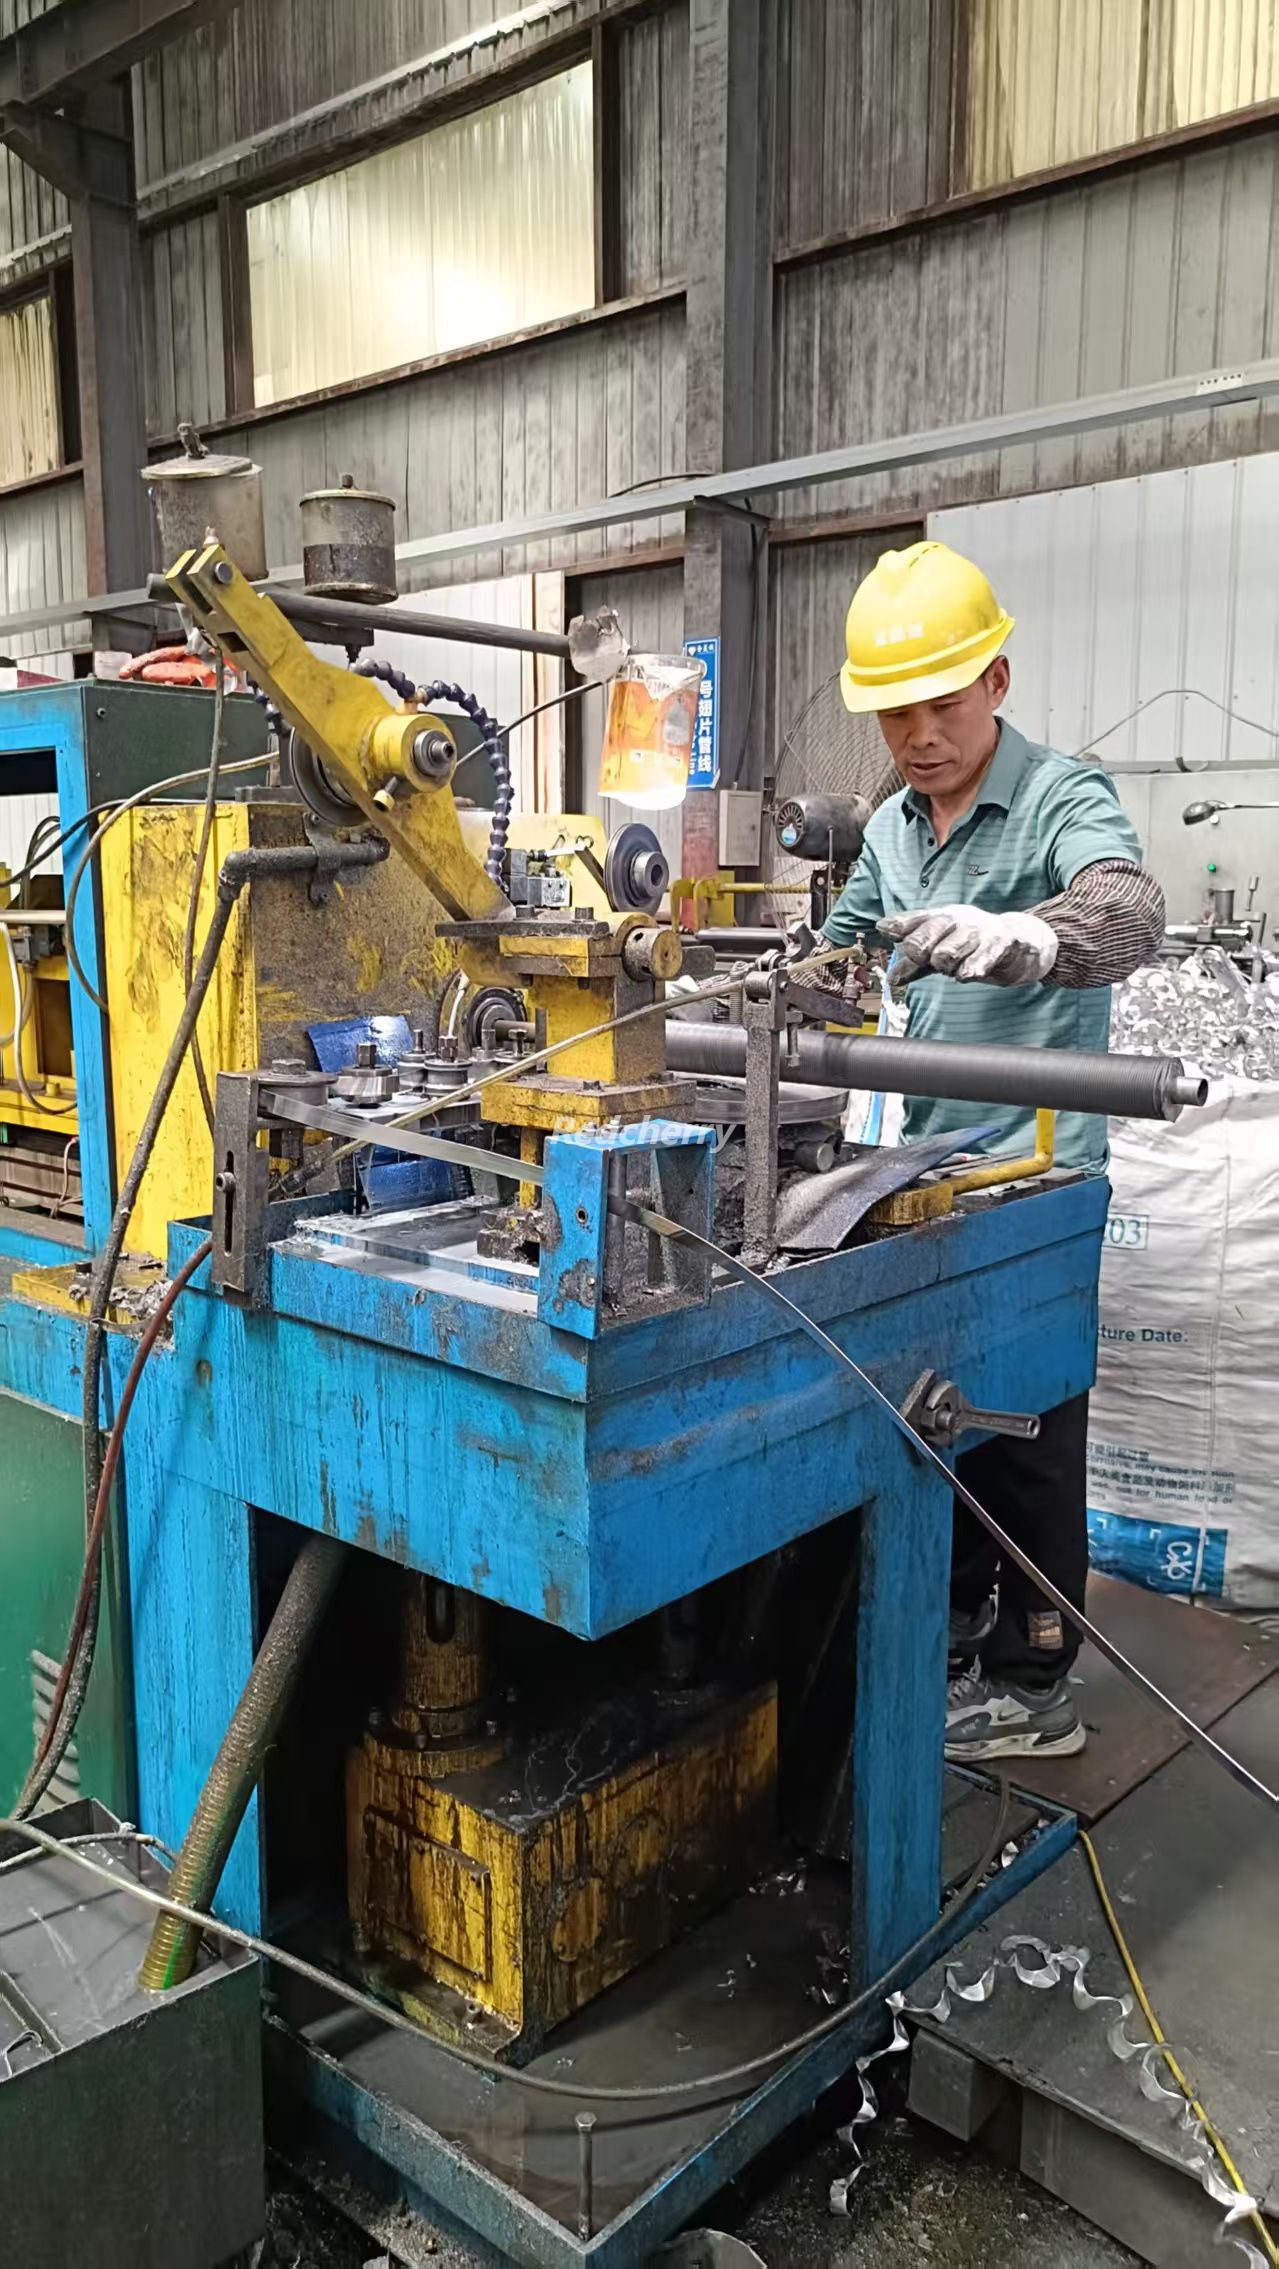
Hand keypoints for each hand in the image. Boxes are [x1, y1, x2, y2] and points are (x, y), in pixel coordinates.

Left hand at [879, 903, 1058, 984]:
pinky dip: (971, 968)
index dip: (898, 926)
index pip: (913, 921)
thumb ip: (915, 965)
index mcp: (940, 919)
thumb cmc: (974, 947)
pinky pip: (981, 957)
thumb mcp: (941, 952)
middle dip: (920, 953)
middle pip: (924, 937)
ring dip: (945, 965)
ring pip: (947, 952)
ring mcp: (979, 930)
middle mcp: (957, 920)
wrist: (1021, 944)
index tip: (886, 929)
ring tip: (953, 969)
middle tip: (931, 960)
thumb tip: (891, 979)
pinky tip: (966, 974)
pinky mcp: (1002, 942)